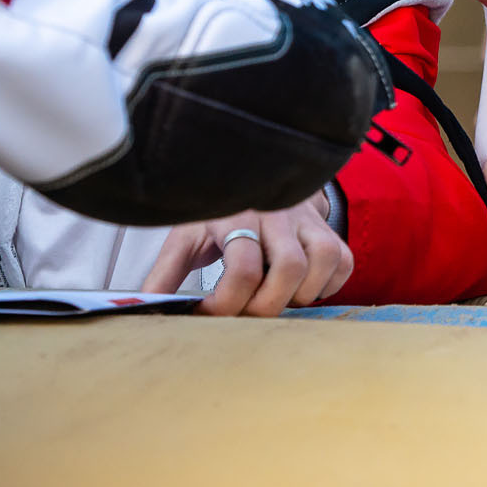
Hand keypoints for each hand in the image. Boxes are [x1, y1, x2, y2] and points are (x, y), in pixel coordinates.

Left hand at [142, 193, 352, 315]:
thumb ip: (166, 274)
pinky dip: (328, 284)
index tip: (210, 315)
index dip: (226, 304)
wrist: (255, 172)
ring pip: (324, 260)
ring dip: (303, 292)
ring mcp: (307, 219)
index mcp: (235, 214)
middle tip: (248, 314)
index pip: (242, 267)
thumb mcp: (186, 235)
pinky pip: (343, 261)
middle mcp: (276, 214)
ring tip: (278, 299)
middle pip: (289, 268)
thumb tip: (143, 309)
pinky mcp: (328, 227)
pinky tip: (302, 287)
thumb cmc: (218, 212)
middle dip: (268, 304)